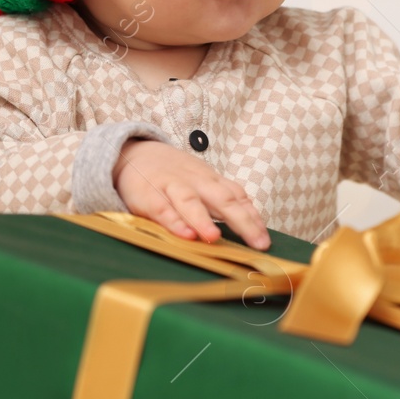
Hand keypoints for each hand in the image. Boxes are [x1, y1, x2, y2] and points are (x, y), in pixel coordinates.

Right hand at [113, 138, 270, 248]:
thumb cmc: (176, 176)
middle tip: (258, 243)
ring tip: (214, 238)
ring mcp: (172, 187)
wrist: (133, 155)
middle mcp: (196, 182)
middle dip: (242, 221)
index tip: (265, 239)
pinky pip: (162, 209)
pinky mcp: (148, 196)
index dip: (253, 217)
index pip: (238, 197)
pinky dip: (172, 222)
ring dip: (202, 220)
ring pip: (190, 202)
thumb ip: (226, 201)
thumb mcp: (203, 182)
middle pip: (223, 199)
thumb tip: (255, 225)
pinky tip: (184, 235)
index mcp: (212, 181)